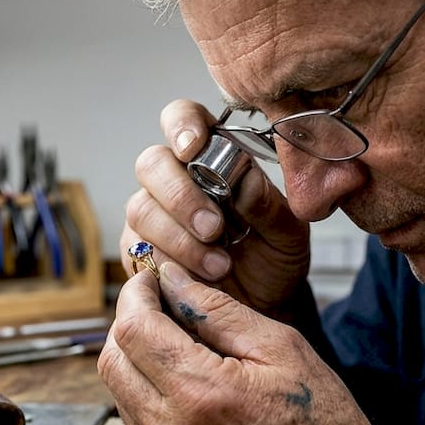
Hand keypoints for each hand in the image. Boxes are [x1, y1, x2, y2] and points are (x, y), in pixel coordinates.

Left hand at [97, 261, 392, 424]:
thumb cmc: (322, 418)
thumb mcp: (280, 346)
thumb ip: (217, 309)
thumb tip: (171, 280)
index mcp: (203, 394)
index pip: (134, 330)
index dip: (136, 296)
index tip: (152, 281)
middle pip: (112, 363)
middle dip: (127, 326)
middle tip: (158, 307)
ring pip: (120, 396)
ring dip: (136, 362)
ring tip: (174, 343)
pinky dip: (150, 398)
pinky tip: (185, 385)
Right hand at [121, 100, 309, 317]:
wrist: (263, 306)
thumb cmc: (273, 258)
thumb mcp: (287, 233)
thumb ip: (268, 206)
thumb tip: (245, 181)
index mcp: (211, 156)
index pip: (182, 118)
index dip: (181, 125)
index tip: (193, 147)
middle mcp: (174, 178)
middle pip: (152, 163)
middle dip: (181, 196)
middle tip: (214, 228)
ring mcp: (152, 214)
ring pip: (141, 209)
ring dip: (180, 239)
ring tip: (219, 265)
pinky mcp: (139, 251)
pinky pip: (138, 249)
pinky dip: (169, 265)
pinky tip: (198, 279)